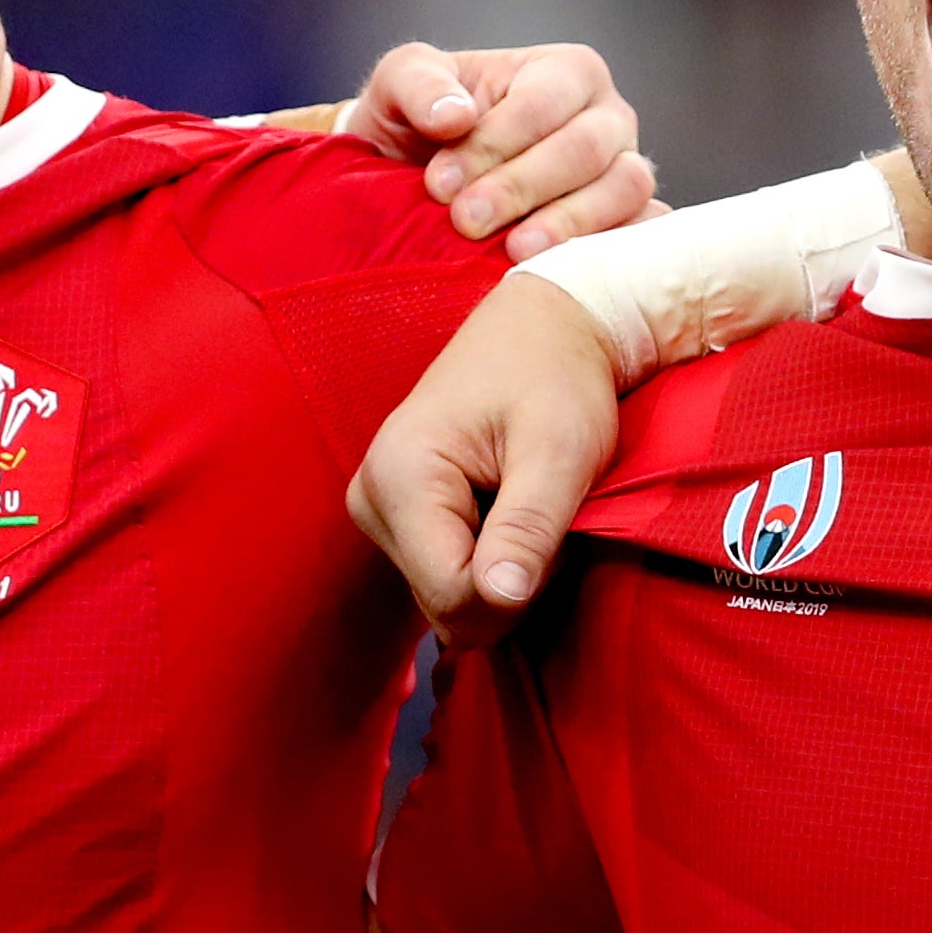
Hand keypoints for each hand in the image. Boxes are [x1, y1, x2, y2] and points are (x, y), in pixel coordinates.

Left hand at [336, 45, 656, 260]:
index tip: (438, 185)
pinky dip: (607, 254)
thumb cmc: (421, 123)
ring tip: (513, 253)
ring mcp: (628, 173)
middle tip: (466, 221)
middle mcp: (609, 119)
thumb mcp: (401, 83)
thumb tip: (454, 116)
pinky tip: (554, 272)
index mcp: (567, 72)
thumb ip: (418, 83)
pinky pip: (639, 237)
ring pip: (624, 190)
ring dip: (567, 225)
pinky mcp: (632, 225)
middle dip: (522, 187)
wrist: (421, 180)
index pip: (541, 104)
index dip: (493, 144)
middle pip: (585, 148)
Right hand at [353, 279, 622, 642]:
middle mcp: (370, 499)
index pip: (453, 595)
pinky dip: (489, 559)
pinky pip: (445, 576)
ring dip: (503, 570)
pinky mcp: (395, 516)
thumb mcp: (561, 451)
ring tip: (526, 502)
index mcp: (399, 478)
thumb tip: (498, 599)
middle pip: (445, 604)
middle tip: (546, 512)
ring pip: (447, 597)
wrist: (540, 328)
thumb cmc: (556, 377)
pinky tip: (506, 508)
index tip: (555, 527)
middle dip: (511, 581)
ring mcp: (376, 510)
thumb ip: (529, 527)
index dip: (518, 586)